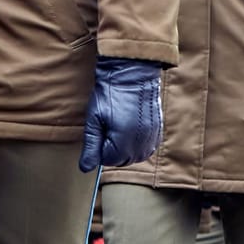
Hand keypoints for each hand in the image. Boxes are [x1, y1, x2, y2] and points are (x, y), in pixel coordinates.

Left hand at [78, 57, 163, 171]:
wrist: (133, 74)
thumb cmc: (110, 94)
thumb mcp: (94, 120)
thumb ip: (91, 147)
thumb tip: (85, 169)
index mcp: (123, 143)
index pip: (107, 160)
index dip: (100, 145)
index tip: (101, 127)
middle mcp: (140, 145)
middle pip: (121, 160)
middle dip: (112, 147)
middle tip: (110, 123)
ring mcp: (152, 139)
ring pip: (134, 155)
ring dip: (125, 146)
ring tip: (121, 123)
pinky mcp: (158, 132)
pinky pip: (145, 147)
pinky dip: (137, 141)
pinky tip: (132, 124)